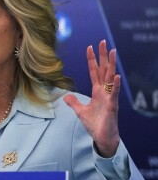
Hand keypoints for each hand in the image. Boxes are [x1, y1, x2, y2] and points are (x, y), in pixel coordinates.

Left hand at [64, 40, 119, 156]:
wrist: (103, 137)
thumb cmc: (95, 124)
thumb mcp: (80, 112)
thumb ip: (74, 103)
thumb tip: (66, 95)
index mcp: (97, 92)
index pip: (94, 72)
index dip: (92, 60)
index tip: (90, 47)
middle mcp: (104, 92)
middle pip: (103, 70)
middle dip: (102, 56)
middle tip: (103, 41)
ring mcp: (109, 98)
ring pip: (110, 77)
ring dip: (111, 65)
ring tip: (112, 51)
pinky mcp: (112, 106)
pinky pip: (113, 93)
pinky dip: (114, 85)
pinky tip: (115, 76)